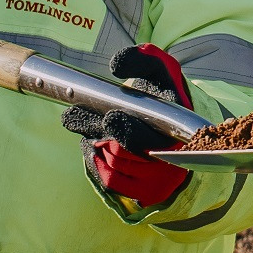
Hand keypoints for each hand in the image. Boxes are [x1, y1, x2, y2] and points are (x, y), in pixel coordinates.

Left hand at [64, 45, 193, 207]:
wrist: (174, 124)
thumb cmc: (164, 93)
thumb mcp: (160, 69)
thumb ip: (142, 59)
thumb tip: (116, 66)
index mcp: (180, 131)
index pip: (154, 140)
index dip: (129, 131)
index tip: (110, 117)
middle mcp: (173, 160)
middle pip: (125, 155)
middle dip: (99, 134)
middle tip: (72, 117)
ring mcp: (160, 180)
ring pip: (114, 166)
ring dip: (95, 144)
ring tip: (83, 124)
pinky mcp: (146, 193)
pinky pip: (111, 181)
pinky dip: (96, 161)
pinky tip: (93, 143)